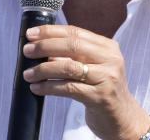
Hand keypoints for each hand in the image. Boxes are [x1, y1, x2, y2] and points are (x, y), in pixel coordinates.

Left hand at [21, 25, 149, 139]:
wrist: (122, 118)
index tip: (31, 34)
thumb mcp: (93, 67)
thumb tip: (41, 48)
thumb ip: (73, 56)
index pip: (76, 32)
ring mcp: (107, 78)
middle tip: (27, 51)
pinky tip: (37, 88)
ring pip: (69, 67)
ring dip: (43, 69)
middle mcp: (110, 59)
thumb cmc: (102, 90)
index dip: (51, 31)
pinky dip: (49, 87)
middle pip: (72, 45)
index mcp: (108, 47)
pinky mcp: (100, 97)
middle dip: (45, 46)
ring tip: (28, 74)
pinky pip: (68, 88)